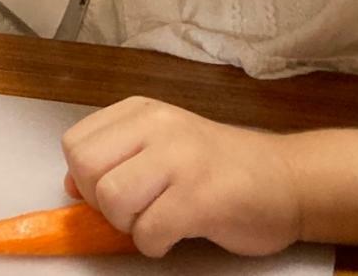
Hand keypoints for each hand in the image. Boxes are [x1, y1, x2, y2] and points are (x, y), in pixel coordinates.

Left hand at [61, 97, 303, 256]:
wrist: (288, 180)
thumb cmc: (218, 169)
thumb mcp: (159, 149)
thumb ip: (115, 159)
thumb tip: (68, 186)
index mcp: (140, 112)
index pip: (75, 143)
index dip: (84, 178)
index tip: (113, 191)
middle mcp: (157, 127)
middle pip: (86, 169)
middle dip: (101, 203)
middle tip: (135, 211)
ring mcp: (181, 159)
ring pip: (113, 198)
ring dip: (128, 225)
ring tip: (157, 222)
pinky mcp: (202, 197)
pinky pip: (150, 231)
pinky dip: (155, 244)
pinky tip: (176, 235)